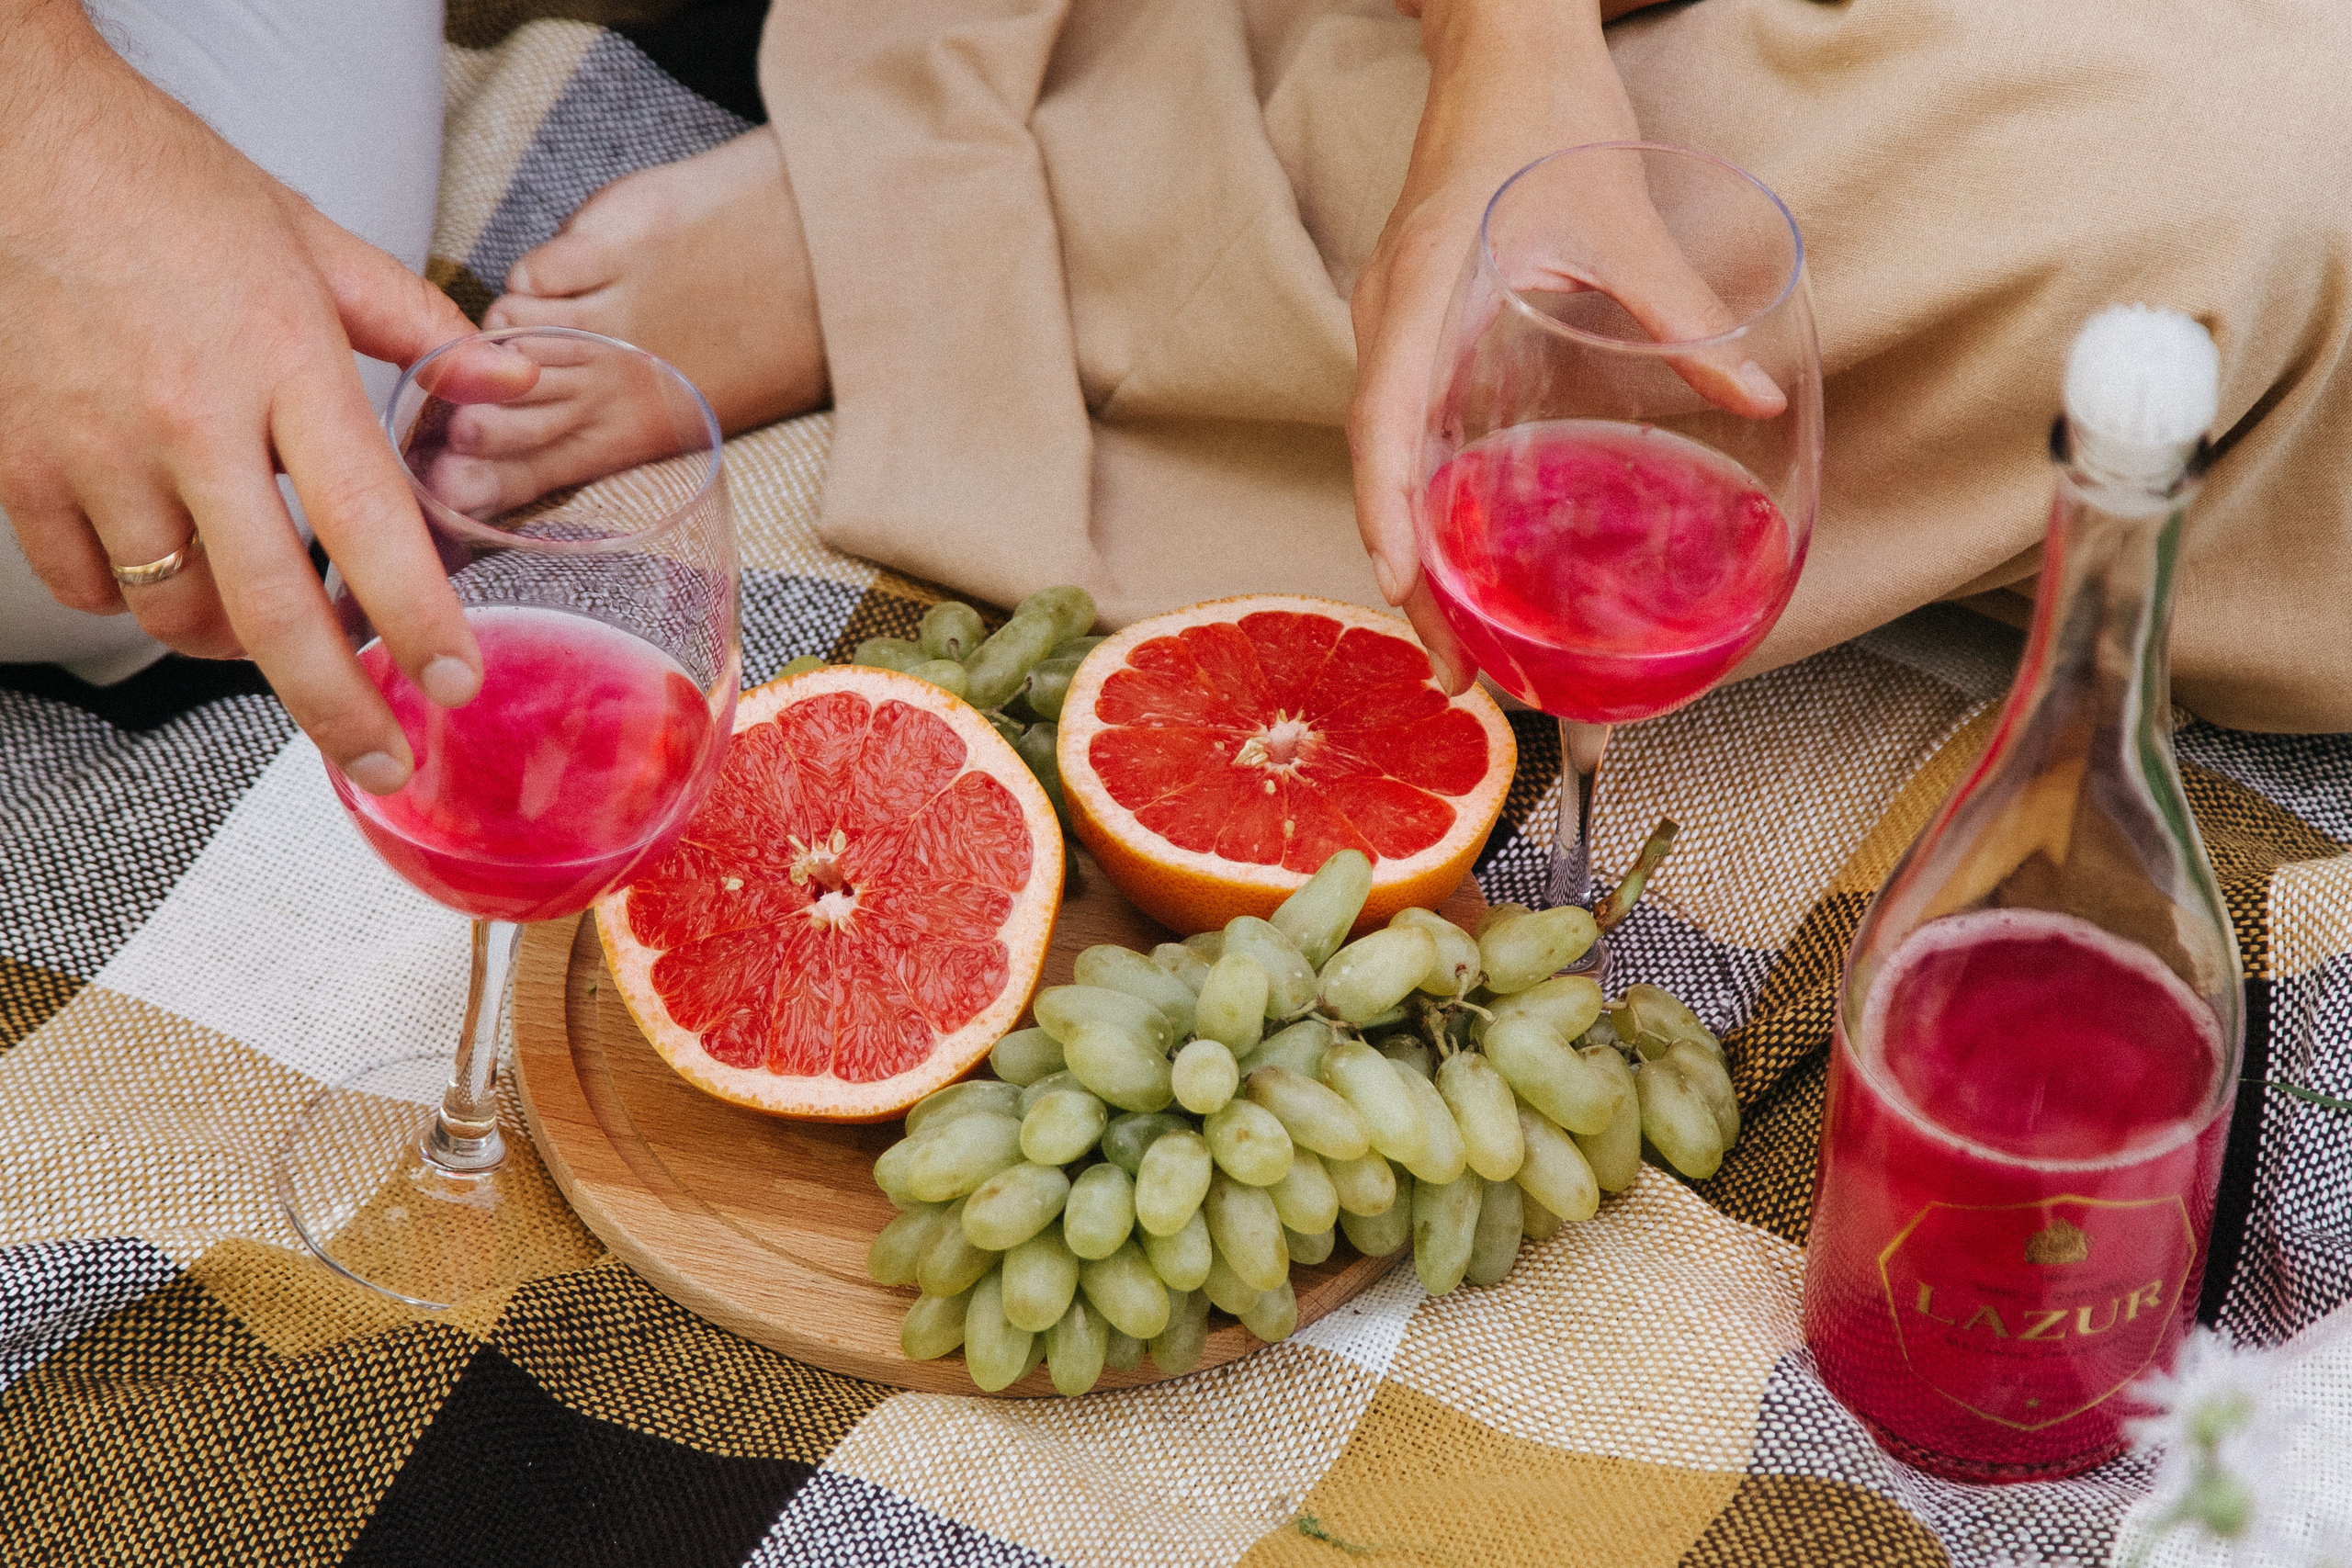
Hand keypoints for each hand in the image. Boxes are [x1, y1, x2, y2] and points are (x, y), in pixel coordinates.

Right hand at [0, 2, 521, 791]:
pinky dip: (133, 600)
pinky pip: (85, 582)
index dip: (414, 619)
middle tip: (379, 761)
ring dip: (232, 645)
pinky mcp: (19, 462)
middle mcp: (188, 416)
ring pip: (172, 608)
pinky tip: (168, 571)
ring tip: (273, 634)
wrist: (11, 138)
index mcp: (281, 360)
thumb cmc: (168, 189)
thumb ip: (420, 326)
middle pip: (267, 606)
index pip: (366, 519)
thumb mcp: (314, 242)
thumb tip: (511, 386)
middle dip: (332, 705)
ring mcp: (94, 446)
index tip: (453, 683)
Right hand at [1349, 0, 1781, 690]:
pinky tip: (1459, 552)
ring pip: (1383, 456)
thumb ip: (1680, 312)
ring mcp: (1392, 324)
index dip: (1386, 508)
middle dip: (1407, 574)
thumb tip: (1753, 399)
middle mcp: (1390, 315)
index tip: (1403, 586)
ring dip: (1411, 548)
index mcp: (1423, 285)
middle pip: (1376, 464)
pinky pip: (1399, 429)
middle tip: (1457, 666)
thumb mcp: (1620, 213)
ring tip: (1457, 639)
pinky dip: (1419, 501)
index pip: (1381, 415)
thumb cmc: (1545, 114)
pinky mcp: (1409, 328)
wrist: (1498, 45)